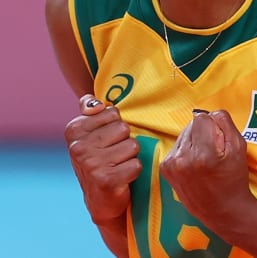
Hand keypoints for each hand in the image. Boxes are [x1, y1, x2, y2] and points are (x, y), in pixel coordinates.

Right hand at [64, 94, 141, 223]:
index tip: (106, 141)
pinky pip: (136, 164)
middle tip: (114, 155)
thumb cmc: (100, 162)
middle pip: (124, 128)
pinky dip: (134, 171)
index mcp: (74, 130)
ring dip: (131, 157)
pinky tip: (122, 178)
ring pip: (133, 145)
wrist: (100, 200)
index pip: (113, 112)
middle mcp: (78, 146)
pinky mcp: (106, 179)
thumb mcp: (91, 135)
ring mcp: (91, 163)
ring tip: (118, 166)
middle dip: (125, 141)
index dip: (116, 127)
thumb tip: (93, 101)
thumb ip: (91, 113)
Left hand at [160, 110, 254, 227]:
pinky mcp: (165, 169)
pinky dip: (186, 151)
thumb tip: (210, 112)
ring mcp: (171, 165)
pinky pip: (177, 147)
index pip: (202, 118)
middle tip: (214, 151)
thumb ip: (225, 123)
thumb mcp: (239, 147)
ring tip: (205, 159)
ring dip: (194, 141)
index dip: (214, 125)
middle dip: (203, 132)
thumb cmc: (234, 178)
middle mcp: (182, 158)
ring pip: (183, 135)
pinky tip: (195, 164)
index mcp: (202, 153)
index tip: (220, 139)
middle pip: (191, 125)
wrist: (223, 209)